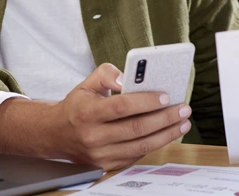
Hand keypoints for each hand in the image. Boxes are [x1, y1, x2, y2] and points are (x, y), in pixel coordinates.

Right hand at [0, 63, 190, 170]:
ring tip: (183, 122)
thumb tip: (127, 77)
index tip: (166, 95)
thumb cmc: (76, 106)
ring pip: (140, 146)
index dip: (146, 101)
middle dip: (165, 118)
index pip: (121, 107)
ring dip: (167, 134)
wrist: (55, 135)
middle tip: (184, 108)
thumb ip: (107, 74)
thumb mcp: (86, 84)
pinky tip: (168, 133)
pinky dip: (155, 144)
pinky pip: (137, 155)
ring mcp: (100, 154)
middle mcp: (93, 136)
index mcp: (86, 113)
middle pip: (136, 128)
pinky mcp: (107, 165)